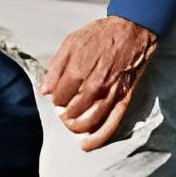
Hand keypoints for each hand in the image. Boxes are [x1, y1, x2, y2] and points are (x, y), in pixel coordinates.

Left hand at [36, 15, 161, 146]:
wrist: (131, 31)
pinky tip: (88, 145)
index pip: (59, 96)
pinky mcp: (126, 98)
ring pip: (90, 121)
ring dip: (78, 128)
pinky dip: (100, 137)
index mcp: (78, 70)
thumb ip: (55, 68)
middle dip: (64, 116)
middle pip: (73, 111)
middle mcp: (94, 85)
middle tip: (63, 114)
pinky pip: (113, 123)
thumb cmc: (99, 35)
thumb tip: (44, 89)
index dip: (56, 99)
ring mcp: (111, 93)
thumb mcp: (70, 43)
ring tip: (72, 126)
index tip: (57, 96)